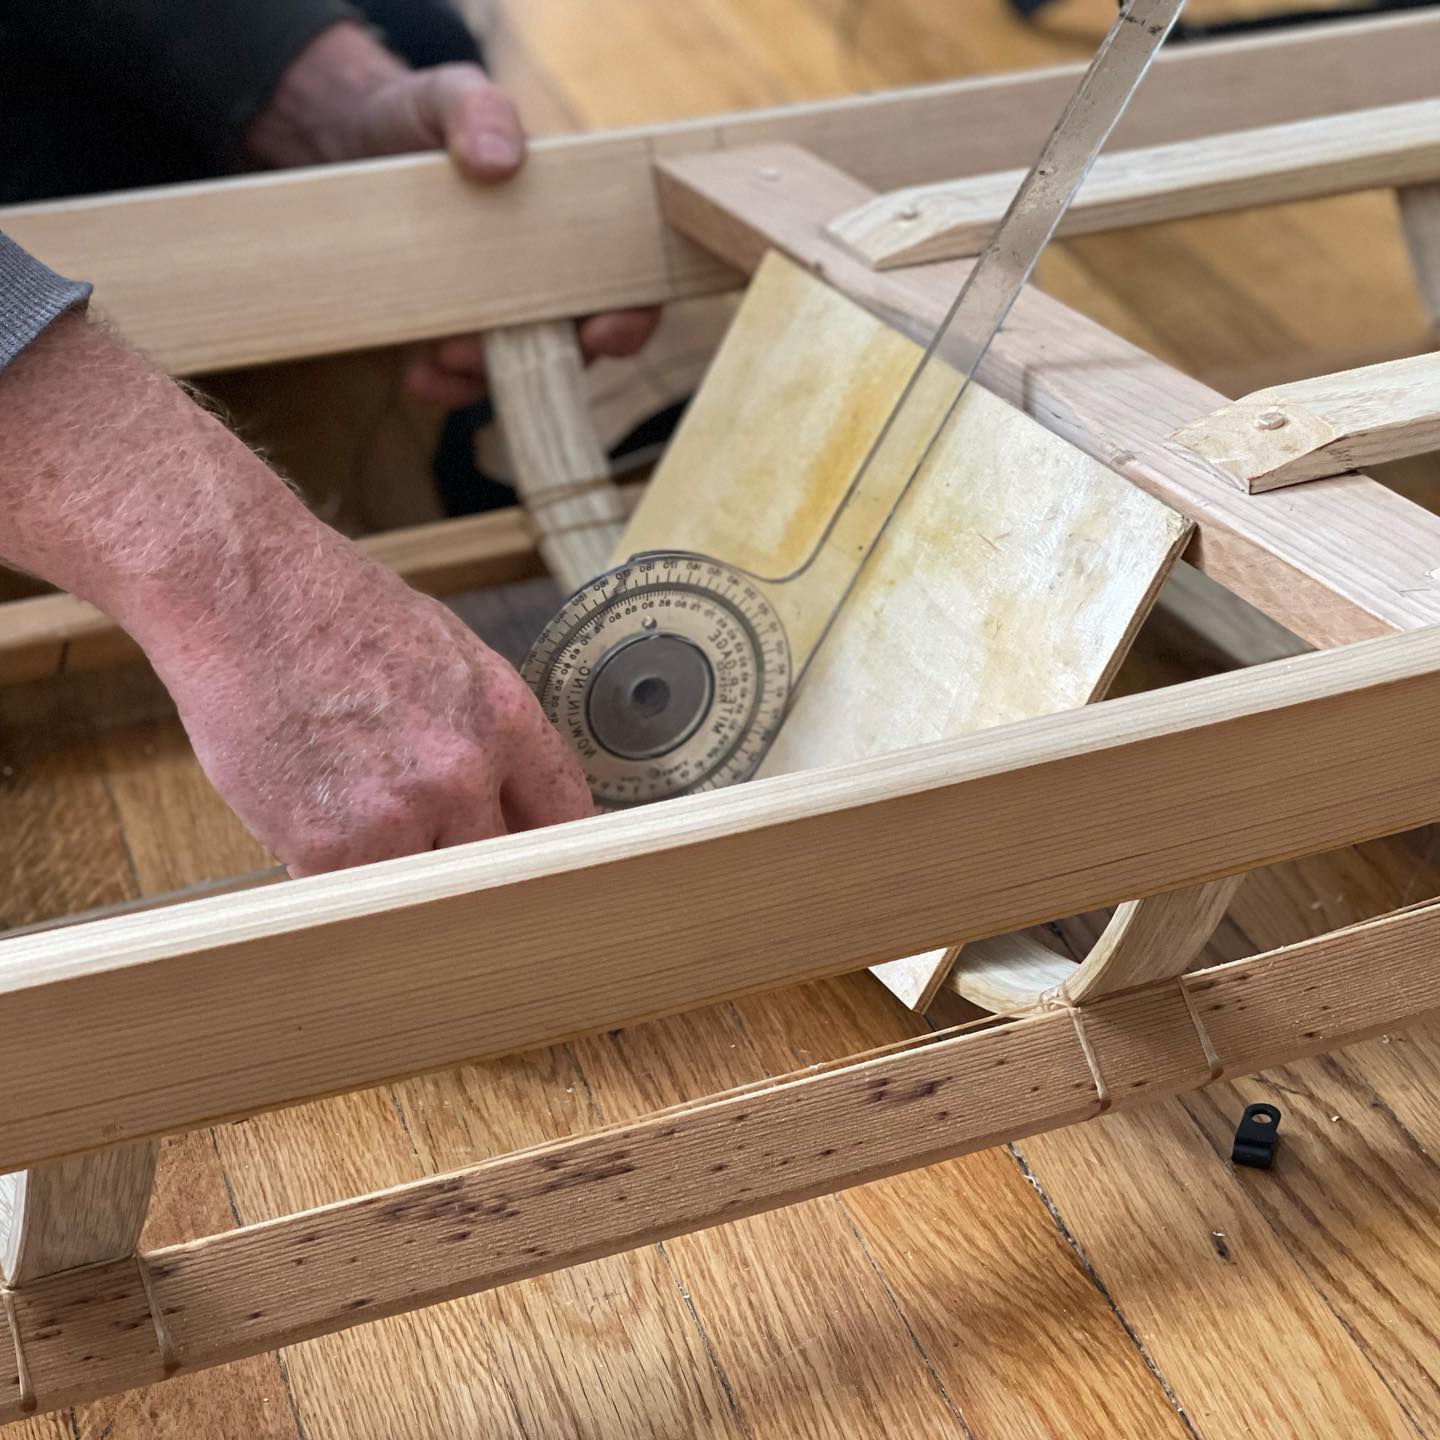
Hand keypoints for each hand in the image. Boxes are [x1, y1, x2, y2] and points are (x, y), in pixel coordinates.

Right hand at [0, 313, 592, 878]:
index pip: (565, 811)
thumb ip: (490, 730)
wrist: (240, 594)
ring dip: (398, 866)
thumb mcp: (449, 654)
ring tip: (355, 809)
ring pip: (425, 886)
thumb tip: (514, 796)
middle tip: (434, 841)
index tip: (547, 863)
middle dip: (470, 857)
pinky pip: (353, 894)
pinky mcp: (326, 847)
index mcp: (504, 718)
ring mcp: (396, 814)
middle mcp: (462, 771)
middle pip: (499, 862)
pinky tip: (312, 817)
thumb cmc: (336, 613)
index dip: (555, 844)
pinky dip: (336, 873)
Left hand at [244, 22, 659, 407]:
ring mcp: (502, 313)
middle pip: (578, 345)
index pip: (630, 283)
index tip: (601, 333)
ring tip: (437, 356)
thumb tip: (503, 162)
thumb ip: (480, 109)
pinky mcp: (452, 337)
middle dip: (542, 360)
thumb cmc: (418, 117)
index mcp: (572, 222)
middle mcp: (549, 277)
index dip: (630, 318)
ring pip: (520, 369)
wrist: (346, 142)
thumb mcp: (447, 94)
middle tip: (486, 346)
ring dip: (485, 377)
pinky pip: (462, 382)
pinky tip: (416, 376)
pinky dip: (443, 388)